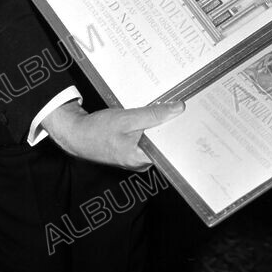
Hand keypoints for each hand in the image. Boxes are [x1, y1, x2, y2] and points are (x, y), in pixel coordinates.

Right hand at [45, 100, 184, 168]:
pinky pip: (147, 139)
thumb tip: (177, 109)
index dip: (183, 135)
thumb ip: (152, 115)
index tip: (194, 120)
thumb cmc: (98, 130)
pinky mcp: (131, 150)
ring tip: (172, 110)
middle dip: (174, 127)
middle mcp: (141, 162)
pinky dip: (151, 127)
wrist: (76, 134)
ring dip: (162, 126)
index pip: (171, 150)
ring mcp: (136, 157)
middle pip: (165, 145)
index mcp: (141, 159)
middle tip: (185, 110)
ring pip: (156, 141)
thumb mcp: (127, 119)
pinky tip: (153, 115)